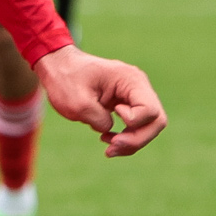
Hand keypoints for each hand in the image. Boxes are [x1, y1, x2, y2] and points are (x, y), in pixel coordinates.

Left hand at [33, 45, 167, 156]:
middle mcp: (138, 86)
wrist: (58, 67)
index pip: (149, 110)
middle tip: (112, 147)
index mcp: (130, 79)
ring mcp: (135, 95)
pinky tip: (108, 139)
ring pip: (150, 126)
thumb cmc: (66, 80)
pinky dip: (127, 138)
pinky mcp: (128, 104)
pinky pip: (138, 126)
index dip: (133, 122)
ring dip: (132, 142)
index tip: (112, 112)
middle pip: (157, 121)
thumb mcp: (78, 103)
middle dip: (136, 139)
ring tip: (109, 148)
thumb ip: (100, 120)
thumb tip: (112, 130)